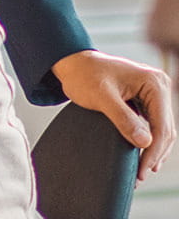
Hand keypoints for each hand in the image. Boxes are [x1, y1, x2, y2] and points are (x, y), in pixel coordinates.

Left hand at [51, 49, 175, 183]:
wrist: (75, 64)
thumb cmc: (85, 76)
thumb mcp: (101, 98)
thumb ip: (123, 118)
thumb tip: (145, 142)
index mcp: (154, 83)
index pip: (161, 126)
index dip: (153, 152)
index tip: (141, 171)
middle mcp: (160, 86)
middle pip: (166, 130)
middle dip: (154, 155)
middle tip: (139, 177)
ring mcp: (155, 93)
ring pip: (163, 130)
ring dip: (154, 151)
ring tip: (141, 172)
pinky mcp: (148, 99)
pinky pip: (155, 125)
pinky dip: (149, 142)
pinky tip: (143, 157)